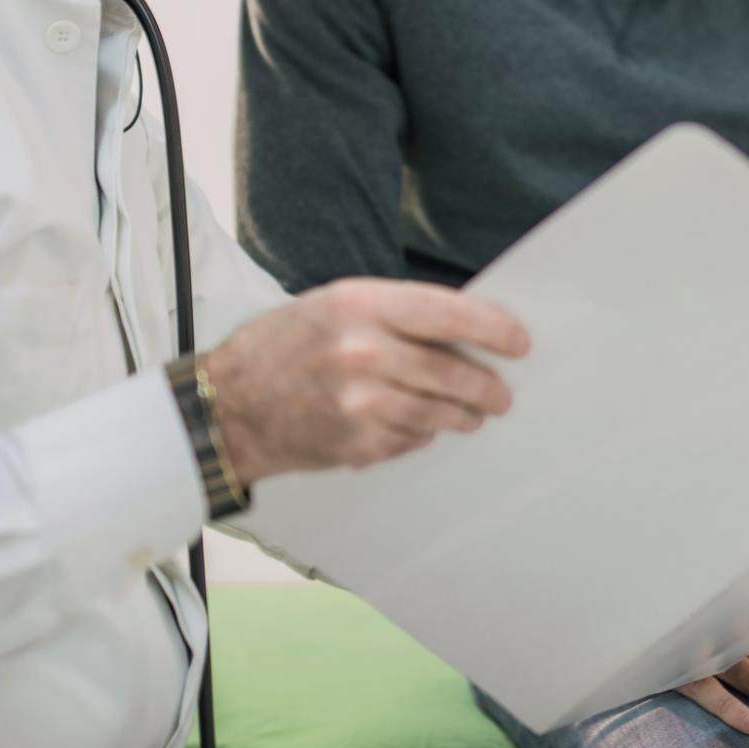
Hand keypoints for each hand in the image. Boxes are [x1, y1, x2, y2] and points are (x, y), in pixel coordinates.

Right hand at [204, 278, 529, 485]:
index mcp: (359, 305)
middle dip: (485, 387)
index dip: (492, 330)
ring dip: (463, 416)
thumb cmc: (284, 346)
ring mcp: (359, 402)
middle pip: (450, 372)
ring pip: (437, 412)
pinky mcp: (356, 443)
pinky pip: (410, 440)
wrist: (228, 405)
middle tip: (501, 395)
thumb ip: (396, 314)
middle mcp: (362, 352)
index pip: (447, 314)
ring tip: (473, 414)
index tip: (519, 342)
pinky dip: (421, 435)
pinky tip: (420, 428)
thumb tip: (462, 332)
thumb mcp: (335, 304)